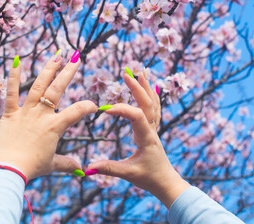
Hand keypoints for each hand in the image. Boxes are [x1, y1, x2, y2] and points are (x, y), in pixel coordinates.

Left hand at [0, 51, 96, 179]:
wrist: (7, 169)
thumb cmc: (30, 167)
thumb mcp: (52, 165)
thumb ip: (67, 163)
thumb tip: (81, 170)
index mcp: (55, 127)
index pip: (77, 111)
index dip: (88, 107)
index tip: (94, 106)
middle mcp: (41, 115)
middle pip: (58, 89)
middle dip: (68, 72)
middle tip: (76, 57)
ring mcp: (25, 112)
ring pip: (38, 86)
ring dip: (48, 69)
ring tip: (57, 55)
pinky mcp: (10, 113)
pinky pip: (11, 92)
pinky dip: (13, 76)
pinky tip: (15, 61)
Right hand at [87, 71, 189, 207]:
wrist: (167, 183)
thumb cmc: (149, 178)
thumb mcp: (128, 174)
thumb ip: (109, 168)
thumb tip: (88, 168)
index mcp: (146, 138)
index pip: (136, 117)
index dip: (122, 109)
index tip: (104, 109)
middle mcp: (152, 130)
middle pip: (147, 104)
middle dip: (137, 88)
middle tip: (126, 74)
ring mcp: (154, 129)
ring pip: (153, 104)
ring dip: (147, 88)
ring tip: (141, 72)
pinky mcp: (152, 131)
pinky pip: (155, 110)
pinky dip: (153, 97)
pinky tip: (153, 89)